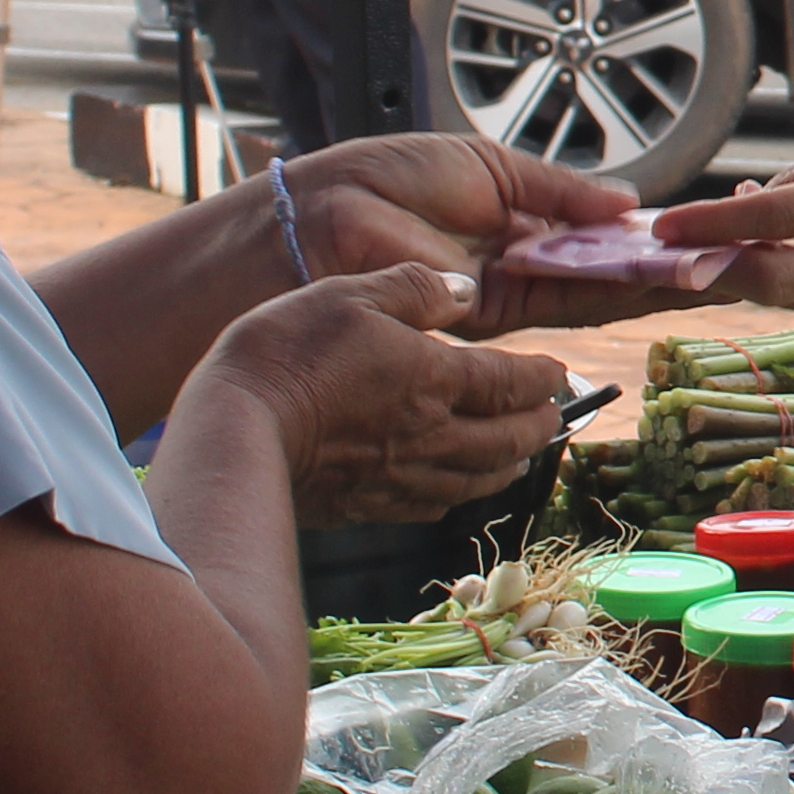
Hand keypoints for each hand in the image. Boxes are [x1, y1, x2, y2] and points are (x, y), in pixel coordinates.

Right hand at [186, 263, 570, 528]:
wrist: (235, 430)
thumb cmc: (289, 353)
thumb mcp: (352, 292)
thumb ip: (416, 288)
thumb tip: (464, 289)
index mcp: (438, 378)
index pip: (514, 382)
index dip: (544, 378)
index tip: (558, 373)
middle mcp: (432, 434)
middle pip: (508, 439)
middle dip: (540, 426)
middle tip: (554, 416)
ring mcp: (401, 477)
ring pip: (477, 479)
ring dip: (508, 465)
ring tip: (520, 456)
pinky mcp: (367, 506)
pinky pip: (432, 504)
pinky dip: (458, 493)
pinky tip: (454, 487)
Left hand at [281, 132, 710, 336]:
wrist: (322, 216)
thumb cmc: (384, 177)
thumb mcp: (489, 165)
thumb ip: (559, 190)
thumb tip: (625, 204)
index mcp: (509, 221)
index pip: (590, 235)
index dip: (641, 235)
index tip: (698, 229)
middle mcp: (513, 264)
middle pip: (604, 271)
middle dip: (665, 265)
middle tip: (733, 258)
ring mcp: (505, 295)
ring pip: (597, 294)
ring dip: (657, 283)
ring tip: (718, 270)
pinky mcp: (490, 318)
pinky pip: (566, 306)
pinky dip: (618, 293)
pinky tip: (666, 281)